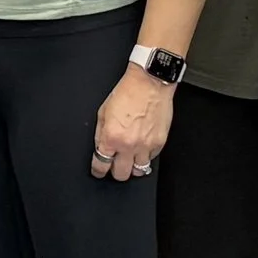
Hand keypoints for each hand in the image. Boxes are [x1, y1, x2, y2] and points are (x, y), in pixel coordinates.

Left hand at [91, 65, 173, 181]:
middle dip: (115, 171)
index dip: (98, 170)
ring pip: (139, 171)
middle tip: (114, 165)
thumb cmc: (127, 92)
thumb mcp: (103, 111)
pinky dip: (146, 157)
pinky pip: (151, 159)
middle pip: (121, 174)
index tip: (98, 170)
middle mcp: (128, 145)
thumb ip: (100, 133)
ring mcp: (146, 146)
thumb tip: (100, 147)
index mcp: (111, 137)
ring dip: (133, 167)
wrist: (149, 83)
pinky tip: (142, 148)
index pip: (101, 165)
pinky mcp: (159, 143)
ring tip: (130, 160)